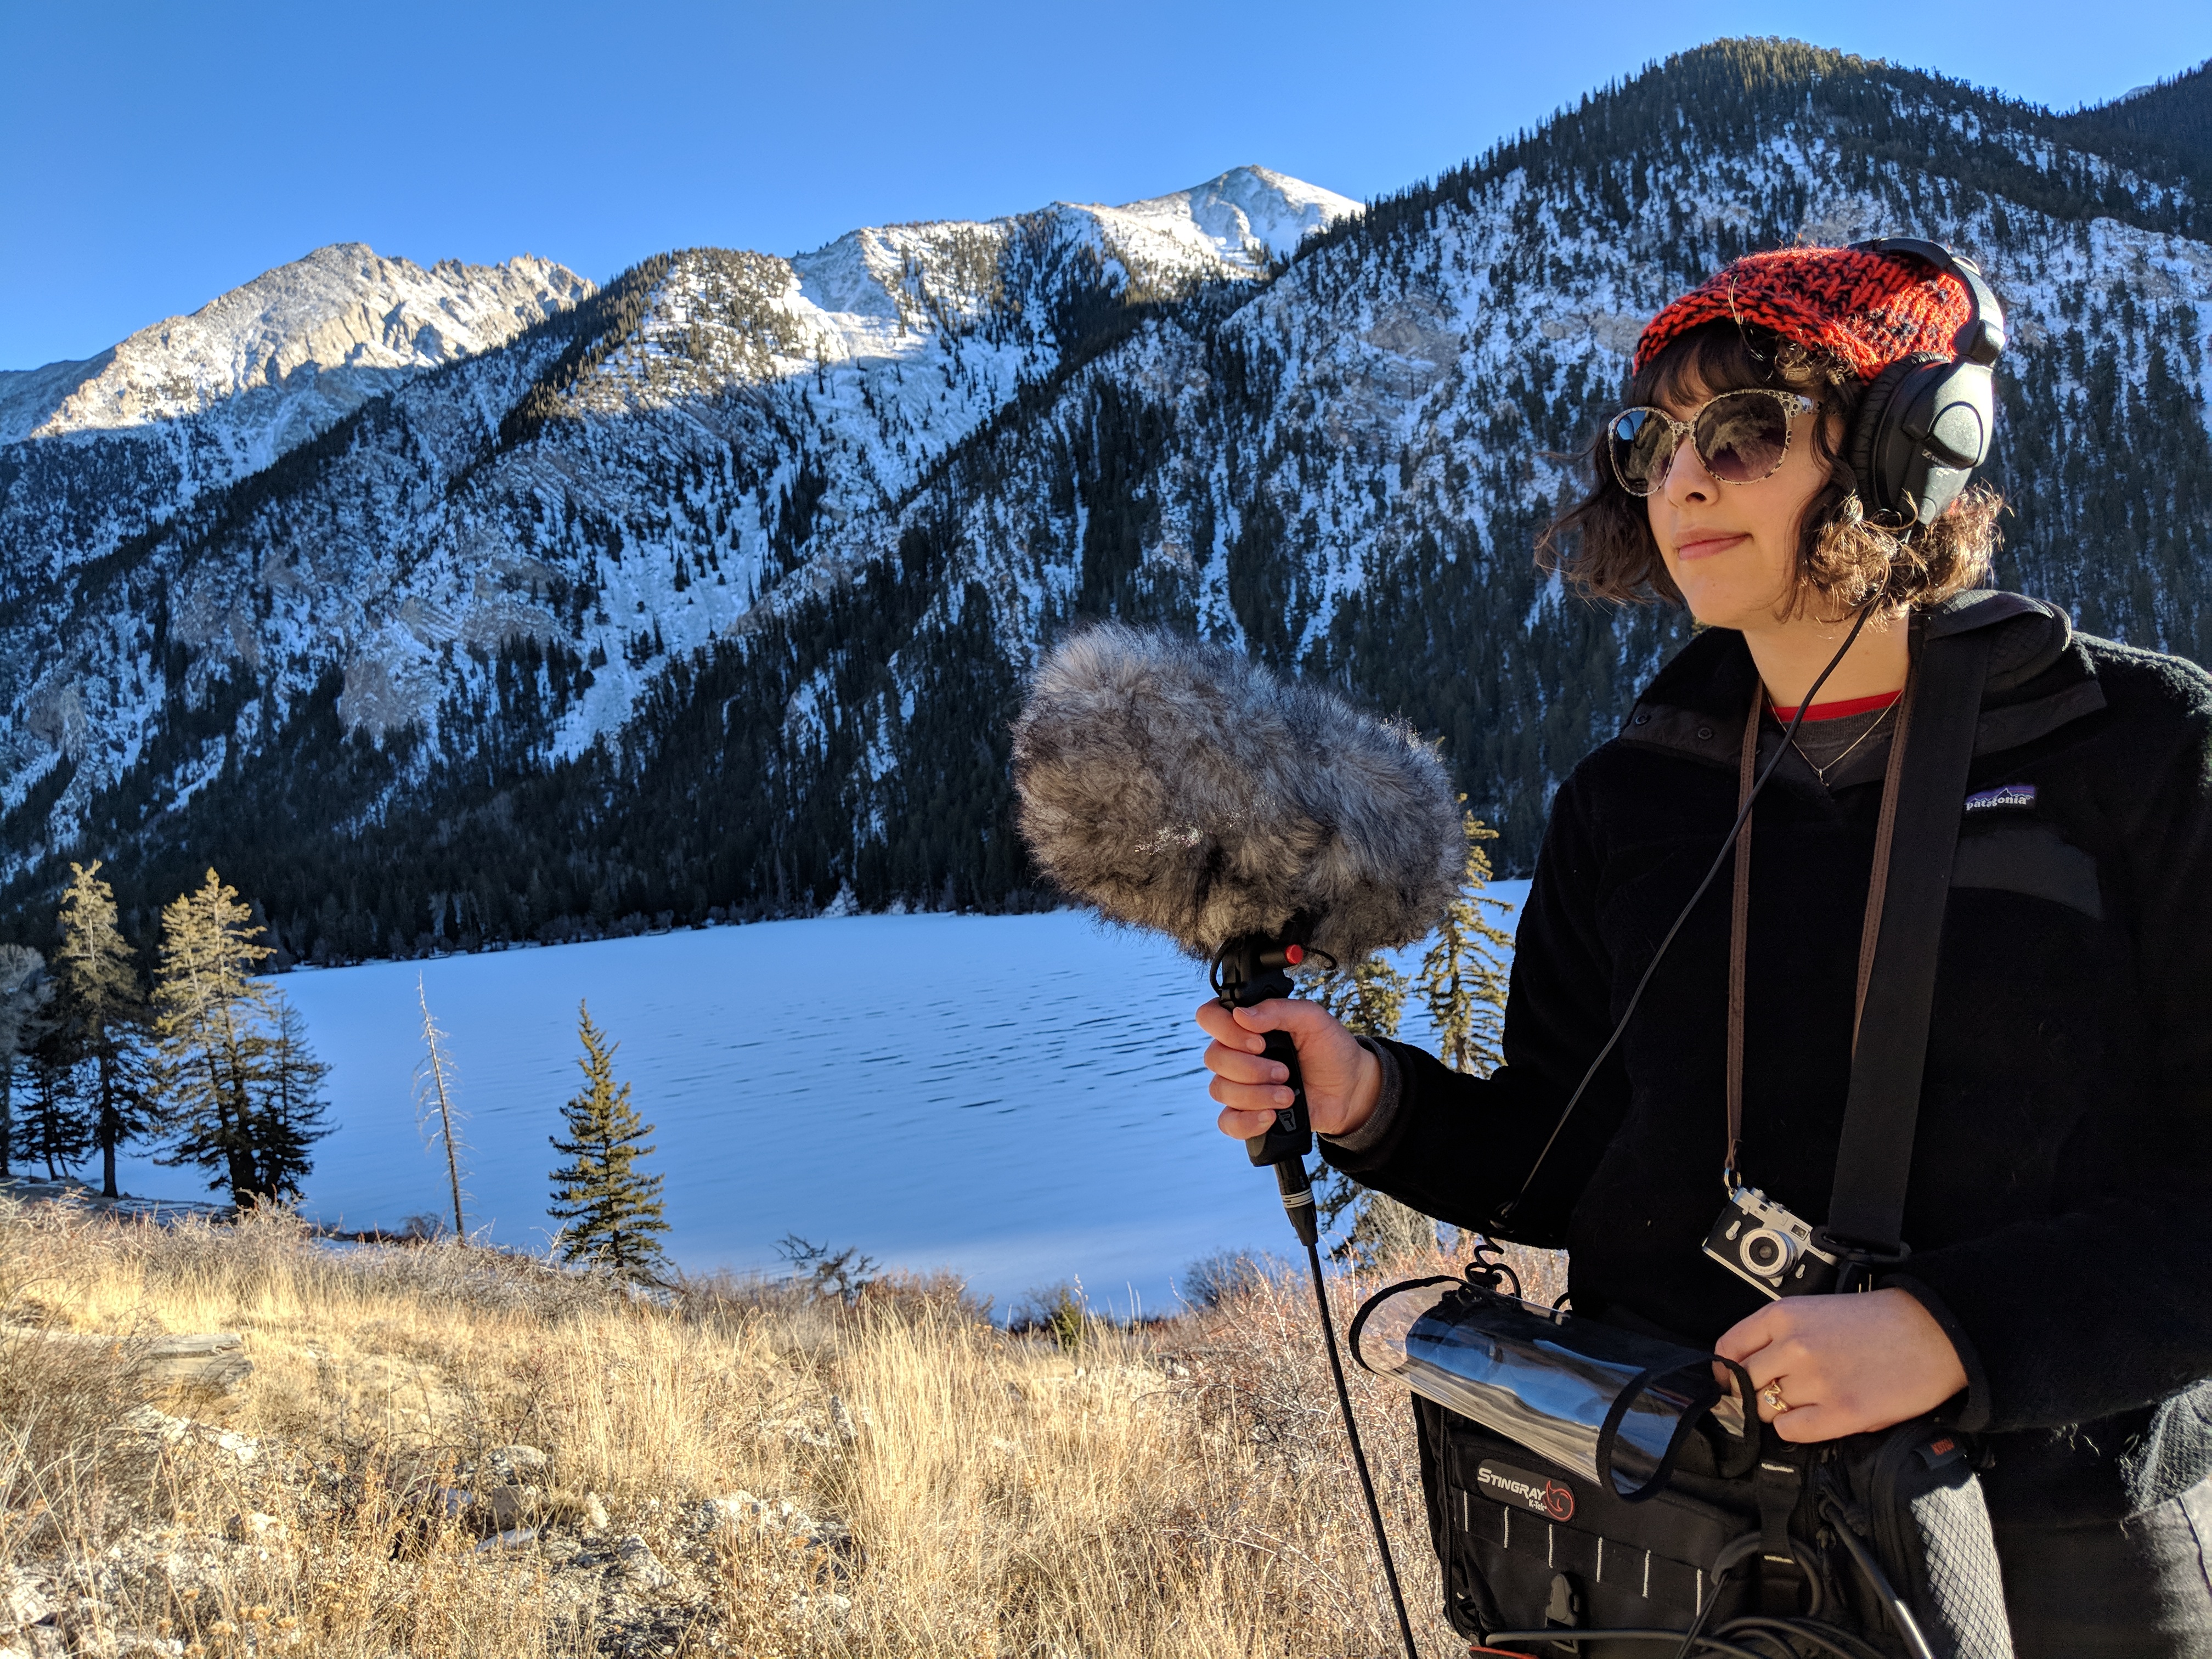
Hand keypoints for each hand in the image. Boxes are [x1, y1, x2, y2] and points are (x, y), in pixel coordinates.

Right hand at [1194, 997, 1381, 1141]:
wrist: (1350, 1088)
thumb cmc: (1330, 1049)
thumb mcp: (1312, 1018)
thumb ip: (1278, 1009)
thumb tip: (1241, 1015)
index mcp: (1248, 1025)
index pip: (1209, 1018)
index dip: (1225, 1030)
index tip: (1258, 1042)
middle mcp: (1237, 1053)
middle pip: (1214, 1058)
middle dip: (1251, 1068)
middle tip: (1284, 1071)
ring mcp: (1240, 1085)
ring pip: (1220, 1090)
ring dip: (1256, 1095)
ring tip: (1287, 1095)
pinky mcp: (1247, 1113)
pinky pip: (1227, 1121)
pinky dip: (1247, 1121)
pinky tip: (1271, 1115)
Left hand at [1716, 1288, 1968, 1442]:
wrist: (1932, 1332)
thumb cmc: (1877, 1322)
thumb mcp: (1815, 1311)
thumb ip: (1778, 1336)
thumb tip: (1745, 1369)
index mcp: (1784, 1315)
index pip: (1729, 1349)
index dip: (1728, 1370)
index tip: (1733, 1381)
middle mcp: (1794, 1346)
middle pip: (1745, 1384)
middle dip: (1753, 1394)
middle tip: (1774, 1397)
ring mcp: (1817, 1380)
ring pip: (1765, 1409)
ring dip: (1778, 1411)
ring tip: (1805, 1404)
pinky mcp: (1842, 1412)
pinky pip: (1791, 1431)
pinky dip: (1795, 1429)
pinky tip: (1814, 1418)